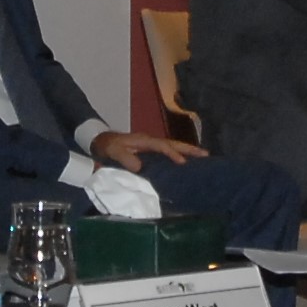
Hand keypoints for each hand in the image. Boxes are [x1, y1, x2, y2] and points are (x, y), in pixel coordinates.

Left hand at [87, 130, 202, 171]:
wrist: (100, 140)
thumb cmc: (108, 146)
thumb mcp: (113, 151)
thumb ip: (124, 158)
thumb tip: (140, 167)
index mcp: (144, 140)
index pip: (162, 146)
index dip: (172, 154)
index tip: (182, 163)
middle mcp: (151, 141)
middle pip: (173, 143)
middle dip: (189, 149)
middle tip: (206, 154)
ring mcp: (151, 145)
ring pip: (173, 146)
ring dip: (187, 151)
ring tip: (203, 158)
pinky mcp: (150, 150)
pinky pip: (168, 152)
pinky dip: (179, 155)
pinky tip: (186, 162)